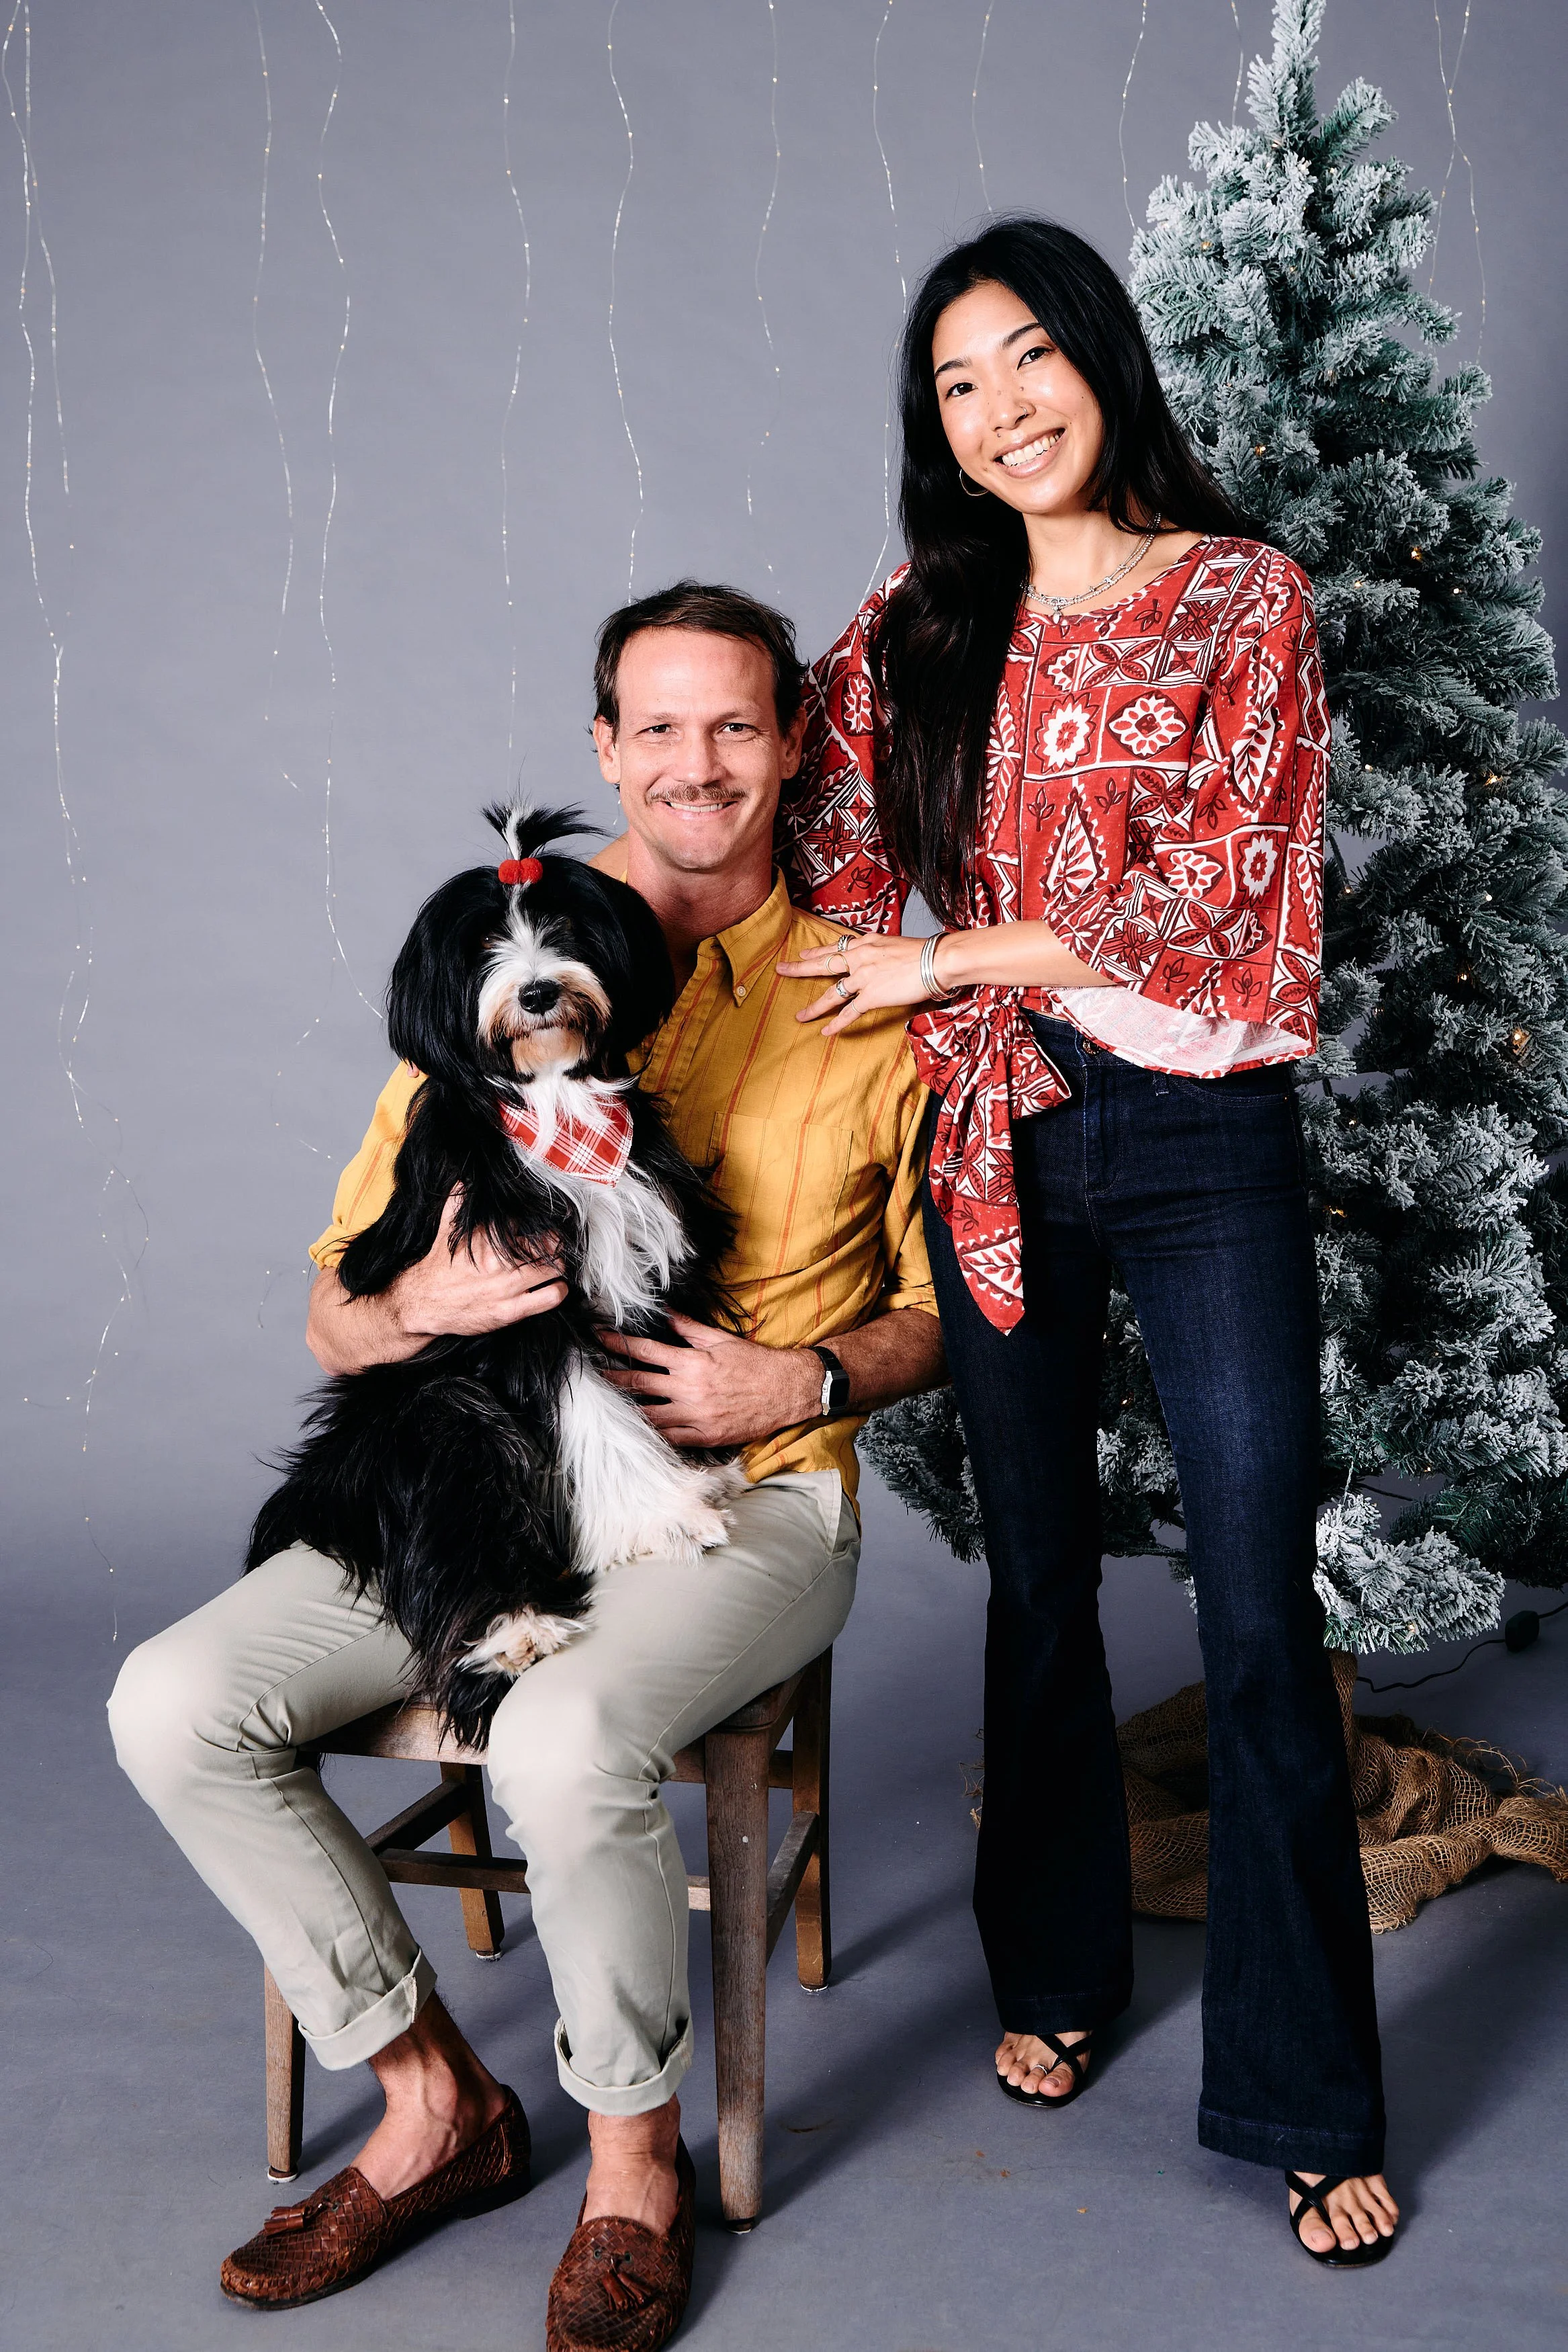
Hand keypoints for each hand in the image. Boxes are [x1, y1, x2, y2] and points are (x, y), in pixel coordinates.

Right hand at [395, 1189, 567, 1338]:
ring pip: (554, 1268)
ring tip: (555, 1267)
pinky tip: (554, 1287)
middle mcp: (499, 1261)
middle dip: (555, 1244)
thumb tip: (463, 1181)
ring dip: (560, 1266)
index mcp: (487, 1238)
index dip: (539, 1225)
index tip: (544, 1228)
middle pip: (548, 1244)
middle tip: (554, 1247)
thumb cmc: (437, 1268)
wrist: (423, 1303)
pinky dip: (559, 1291)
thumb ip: (455, 1204)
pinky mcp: (510, 1311)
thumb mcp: (444, 1231)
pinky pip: (550, 1297)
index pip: (527, 1223)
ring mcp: (507, 1287)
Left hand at [599, 1312, 821, 1446]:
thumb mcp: (721, 1339)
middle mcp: (689, 1390)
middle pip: (639, 1384)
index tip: (599, 1339)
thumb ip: (689, 1329)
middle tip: (591, 1374)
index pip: (645, 1352)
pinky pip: (670, 1437)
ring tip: (605, 1406)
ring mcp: (695, 1416)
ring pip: (649, 1415)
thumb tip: (666, 1313)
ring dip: (625, 1409)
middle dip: (612, 1378)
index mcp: (692, 1363)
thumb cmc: (756, 1363)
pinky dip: (651, 1433)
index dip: (618, 1344)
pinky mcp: (704, 1436)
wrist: (787, 1391)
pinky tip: (635, 1430)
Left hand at [777, 929, 936, 1036]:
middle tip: (781, 969)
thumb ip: (882, 951)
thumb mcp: (896, 943)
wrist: (937, 959)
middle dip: (799, 968)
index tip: (804, 953)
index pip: (836, 947)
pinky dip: (836, 1023)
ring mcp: (863, 977)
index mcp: (866, 943)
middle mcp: (860, 957)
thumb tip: (881, 957)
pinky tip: (825, 1031)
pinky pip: (849, 1012)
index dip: (818, 951)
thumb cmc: (925, 952)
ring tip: (799, 1016)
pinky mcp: (872, 996)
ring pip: (831, 994)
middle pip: (823, 964)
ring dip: (814, 1007)